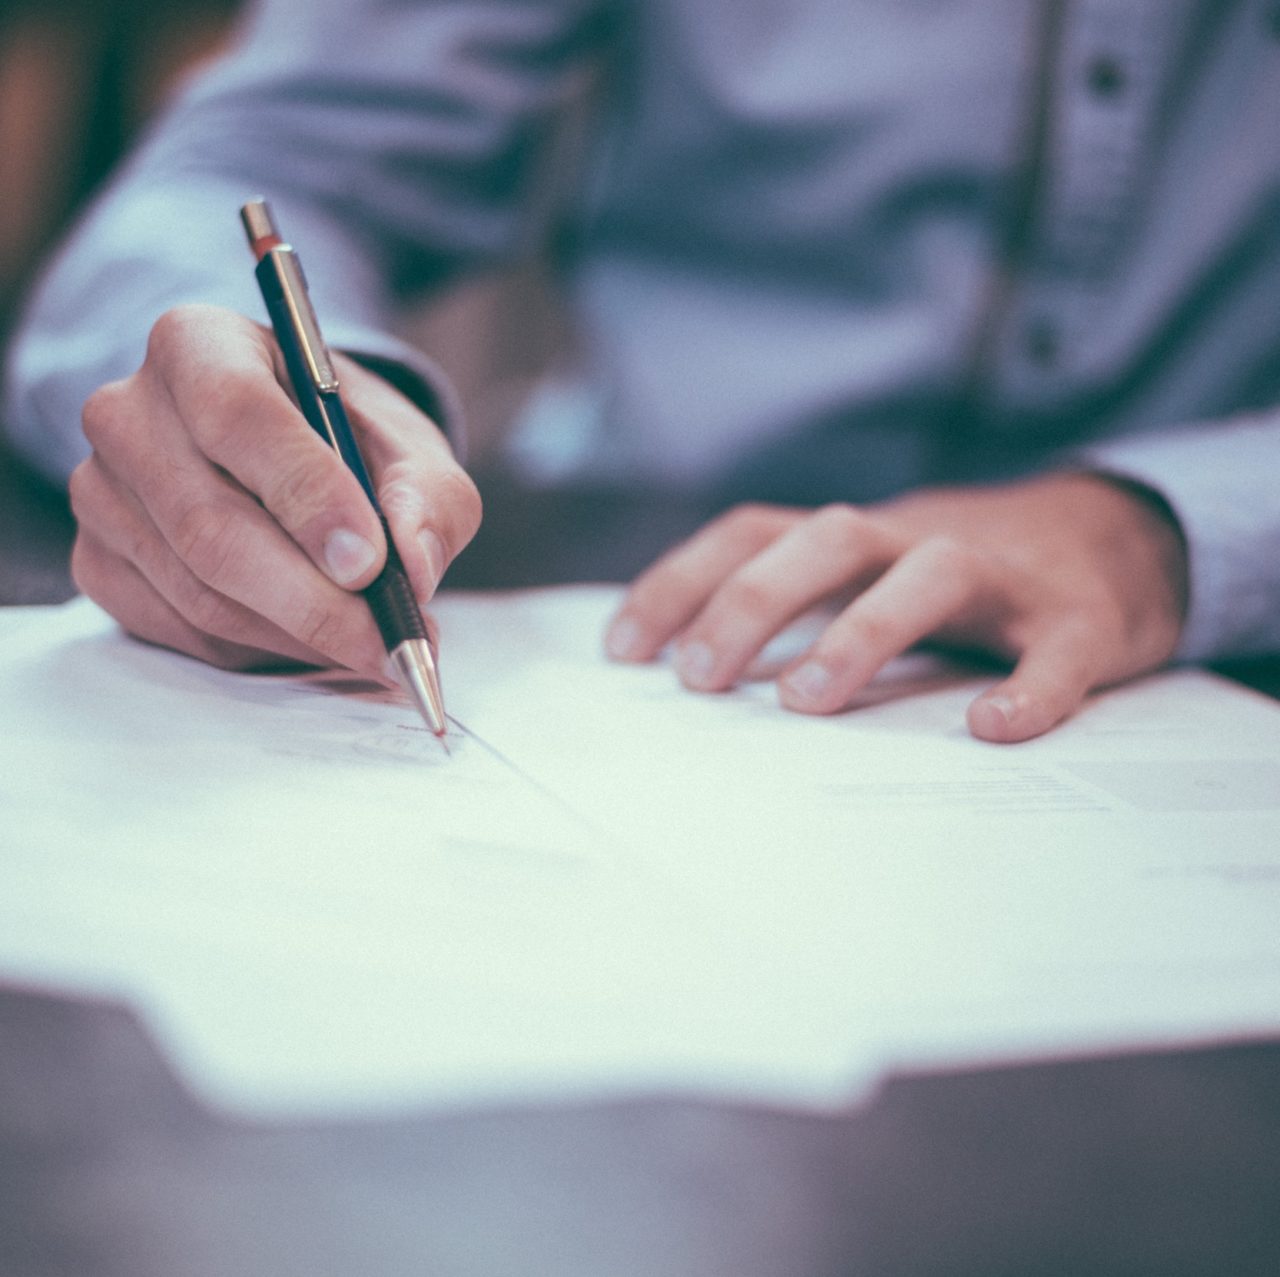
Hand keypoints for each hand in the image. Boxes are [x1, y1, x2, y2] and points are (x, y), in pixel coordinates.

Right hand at [69, 304, 480, 675]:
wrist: (294, 458)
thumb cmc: (350, 443)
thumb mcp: (411, 450)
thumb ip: (428, 498)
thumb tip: (414, 567)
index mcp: (198, 345)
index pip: (237, 414)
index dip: (307, 496)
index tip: (370, 563)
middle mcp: (129, 413)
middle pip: (209, 525)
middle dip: (313, 600)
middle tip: (388, 641)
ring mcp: (102, 492)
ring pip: (199, 592)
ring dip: (298, 635)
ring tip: (372, 645)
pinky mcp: (99, 562)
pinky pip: (182, 630)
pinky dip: (261, 650)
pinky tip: (313, 639)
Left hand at [604, 474, 1187, 741]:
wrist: (1117, 540)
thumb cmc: (960, 578)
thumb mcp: (869, 574)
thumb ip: (798, 606)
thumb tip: (688, 674)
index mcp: (858, 539)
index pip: (753, 533)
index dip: (682, 581)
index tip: (622, 651)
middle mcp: (918, 540)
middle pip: (828, 538)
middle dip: (753, 600)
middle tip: (698, 679)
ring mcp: (1004, 576)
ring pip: (932, 574)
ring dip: (863, 630)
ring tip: (804, 701)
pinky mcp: (1081, 620)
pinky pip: (1059, 650)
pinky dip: (1030, 687)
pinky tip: (993, 729)